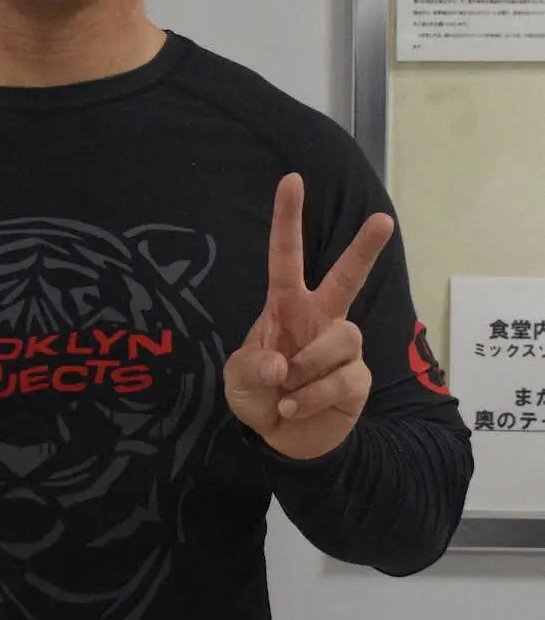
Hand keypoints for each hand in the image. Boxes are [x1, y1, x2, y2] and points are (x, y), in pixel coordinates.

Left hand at [223, 173, 394, 460]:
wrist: (283, 439)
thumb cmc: (259, 395)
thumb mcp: (237, 381)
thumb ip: (251, 368)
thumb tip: (282, 363)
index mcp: (286, 305)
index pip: (286, 255)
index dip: (288, 219)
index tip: (292, 180)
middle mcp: (319, 318)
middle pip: (347, 277)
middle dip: (365, 248)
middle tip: (383, 219)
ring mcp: (341, 347)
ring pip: (342, 337)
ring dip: (308, 367)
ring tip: (287, 389)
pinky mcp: (358, 377)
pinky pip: (343, 378)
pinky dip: (313, 396)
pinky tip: (297, 406)